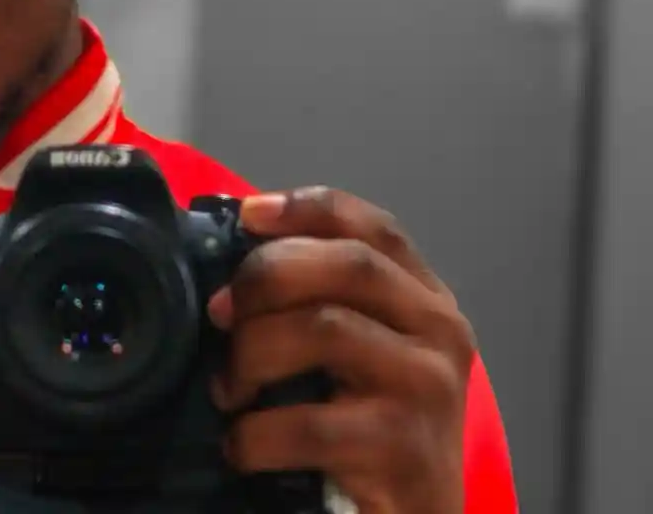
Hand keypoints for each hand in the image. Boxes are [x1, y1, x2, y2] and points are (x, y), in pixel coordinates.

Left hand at [208, 187, 474, 513]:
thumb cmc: (369, 434)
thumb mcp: (354, 355)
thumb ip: (316, 302)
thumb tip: (228, 271)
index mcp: (425, 300)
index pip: (372, 227)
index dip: (305, 209)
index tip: (247, 216)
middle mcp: (439, 332)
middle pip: (348, 264)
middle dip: (266, 276)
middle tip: (219, 314)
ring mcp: (428, 388)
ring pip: (325, 328)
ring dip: (252, 354)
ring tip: (229, 389)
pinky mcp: (404, 448)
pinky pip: (308, 422)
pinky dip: (255, 434)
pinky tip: (242, 447)